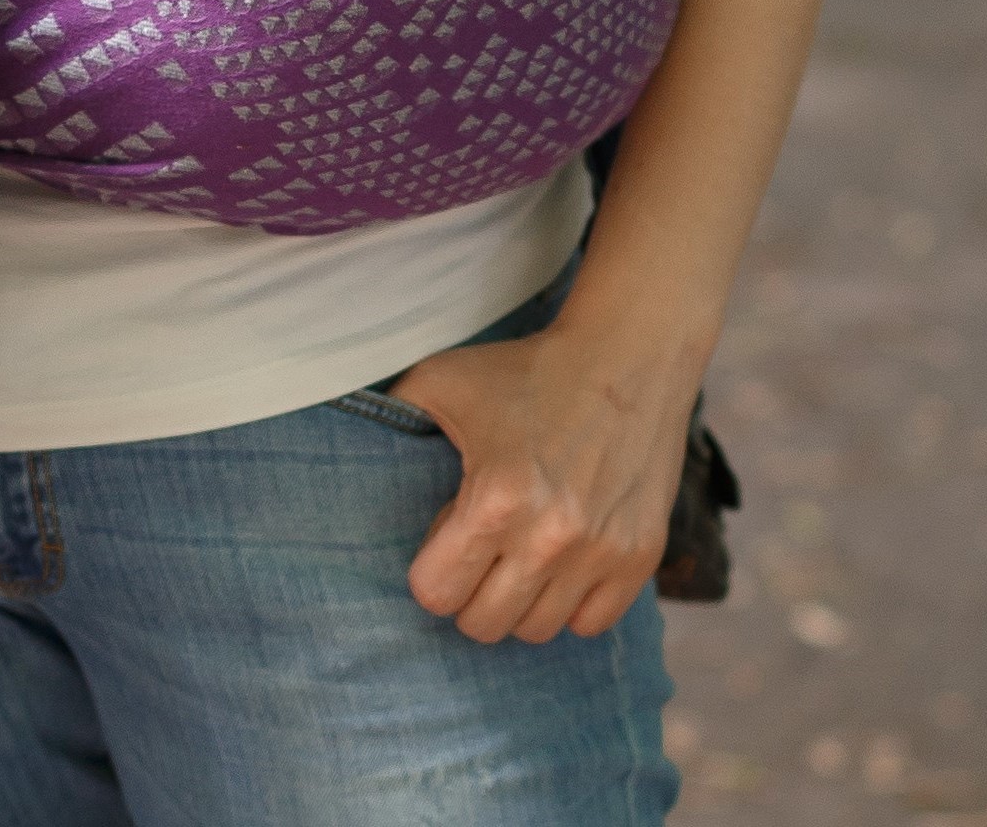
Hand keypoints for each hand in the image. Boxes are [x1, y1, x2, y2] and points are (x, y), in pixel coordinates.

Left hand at [386, 319, 693, 643]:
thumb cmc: (524, 370)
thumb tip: (346, 443)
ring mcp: (600, 552)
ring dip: (520, 600)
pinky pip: (591, 624)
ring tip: (518, 552)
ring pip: (538, 630)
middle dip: (469, 592)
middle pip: (485, 625)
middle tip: (477, 552)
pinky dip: (571, 604)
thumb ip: (393, 415)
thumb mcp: (442, 379)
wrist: (624, 357)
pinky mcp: (640, 557)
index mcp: (494, 499)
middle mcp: (549, 537)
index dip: (431, 570)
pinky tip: (560, 561)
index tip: (443, 538)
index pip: (437, 594)